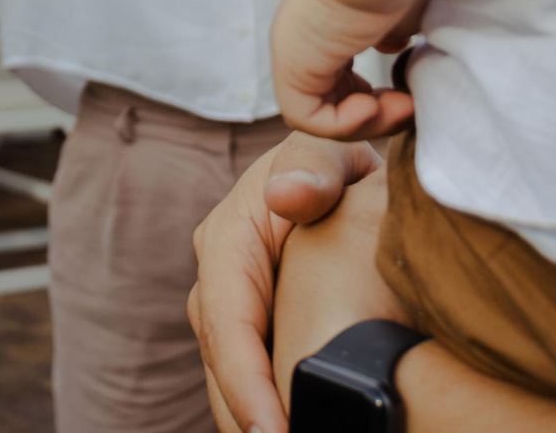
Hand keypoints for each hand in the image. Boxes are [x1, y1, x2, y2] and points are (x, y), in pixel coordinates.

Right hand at [191, 133, 384, 432]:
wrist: (337, 172)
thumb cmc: (334, 161)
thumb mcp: (327, 151)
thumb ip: (313, 169)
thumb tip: (284, 196)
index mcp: (228, 236)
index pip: (227, 316)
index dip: (245, 376)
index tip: (272, 427)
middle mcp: (217, 275)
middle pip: (220, 356)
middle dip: (244, 411)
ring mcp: (229, 303)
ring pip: (228, 372)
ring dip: (247, 414)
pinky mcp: (249, 324)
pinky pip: (248, 371)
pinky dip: (261, 404)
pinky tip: (294, 425)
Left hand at [269, 0, 421, 138]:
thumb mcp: (399, 13)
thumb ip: (392, 34)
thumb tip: (392, 49)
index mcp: (323, 23)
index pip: (338, 77)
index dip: (373, 97)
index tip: (408, 94)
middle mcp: (302, 37)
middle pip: (329, 99)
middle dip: (374, 114)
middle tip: (410, 106)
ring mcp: (292, 51)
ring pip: (319, 112)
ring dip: (366, 122)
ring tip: (402, 106)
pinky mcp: (289, 65)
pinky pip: (305, 116)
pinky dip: (343, 123)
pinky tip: (372, 105)